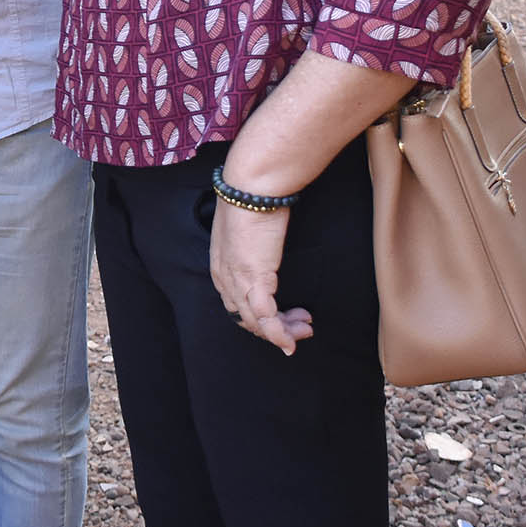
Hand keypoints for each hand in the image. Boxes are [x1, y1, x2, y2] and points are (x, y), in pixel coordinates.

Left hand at [209, 198, 314, 355]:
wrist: (251, 186)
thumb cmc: (252, 199)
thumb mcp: (247, 228)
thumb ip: (252, 244)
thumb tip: (265, 244)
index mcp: (220, 267)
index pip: (236, 306)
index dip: (260, 316)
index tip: (285, 314)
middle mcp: (224, 279)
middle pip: (246, 319)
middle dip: (275, 328)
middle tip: (301, 325)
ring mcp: (237, 281)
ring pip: (257, 323)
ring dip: (283, 332)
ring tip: (305, 328)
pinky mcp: (253, 279)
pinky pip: (266, 318)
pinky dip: (279, 333)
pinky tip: (293, 340)